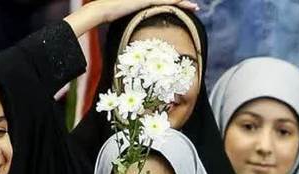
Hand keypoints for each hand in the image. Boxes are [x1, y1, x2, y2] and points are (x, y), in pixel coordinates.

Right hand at [64, 0, 198, 36]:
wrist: (103, 10)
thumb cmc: (109, 18)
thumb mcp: (124, 25)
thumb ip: (131, 30)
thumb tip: (131, 44)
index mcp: (144, 5)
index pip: (163, 5)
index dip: (175, 6)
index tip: (185, 10)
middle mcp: (147, 0)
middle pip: (169, 1)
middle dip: (183, 4)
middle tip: (195, 8)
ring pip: (169, 0)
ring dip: (183, 2)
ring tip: (195, 6)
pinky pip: (164, 0)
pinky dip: (175, 1)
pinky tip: (185, 2)